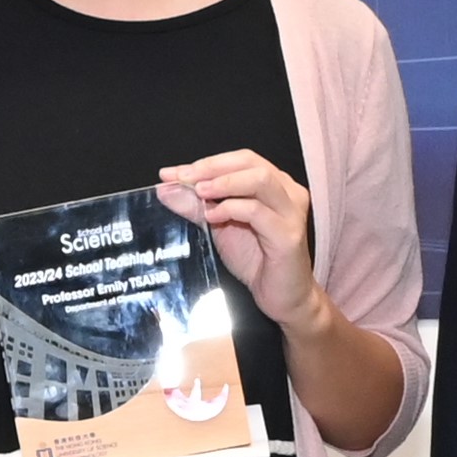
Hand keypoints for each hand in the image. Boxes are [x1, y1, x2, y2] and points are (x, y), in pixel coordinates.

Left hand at [156, 150, 324, 329]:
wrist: (282, 296)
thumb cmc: (256, 259)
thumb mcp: (219, 226)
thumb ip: (195, 206)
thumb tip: (165, 188)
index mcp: (274, 184)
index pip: (239, 159)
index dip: (206, 162)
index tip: (172, 173)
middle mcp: (287, 192)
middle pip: (250, 162)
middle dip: (212, 167)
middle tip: (183, 178)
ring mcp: (291, 212)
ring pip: (259, 179)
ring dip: (224, 182)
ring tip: (199, 192)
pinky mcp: (289, 235)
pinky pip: (258, 211)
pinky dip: (232, 208)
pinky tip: (213, 216)